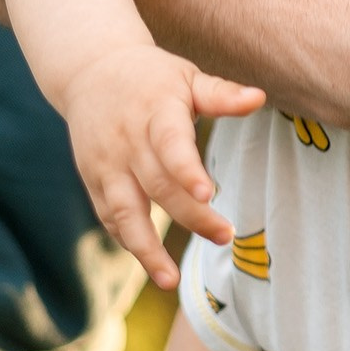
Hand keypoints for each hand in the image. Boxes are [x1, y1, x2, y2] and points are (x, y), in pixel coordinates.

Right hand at [62, 50, 262, 287]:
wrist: (90, 69)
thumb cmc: (152, 77)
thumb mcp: (186, 77)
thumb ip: (221, 94)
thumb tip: (259, 98)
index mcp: (156, 111)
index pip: (170, 144)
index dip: (187, 170)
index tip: (209, 193)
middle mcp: (128, 141)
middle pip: (158, 186)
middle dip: (190, 216)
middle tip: (225, 235)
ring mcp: (107, 164)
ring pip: (124, 212)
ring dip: (145, 250)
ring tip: (170, 280)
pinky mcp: (93, 180)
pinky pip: (109, 217)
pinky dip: (128, 240)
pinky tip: (151, 263)